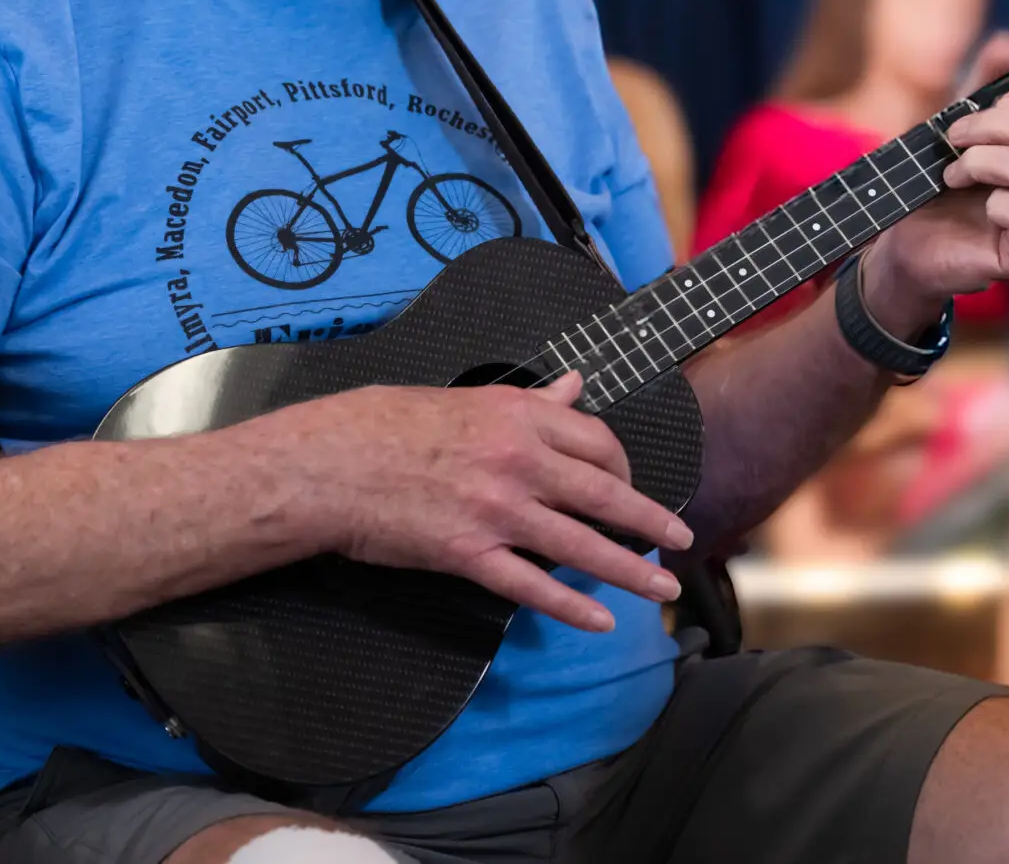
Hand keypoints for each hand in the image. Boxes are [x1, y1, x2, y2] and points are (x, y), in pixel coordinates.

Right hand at [290, 375, 691, 631]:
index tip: (632, 483)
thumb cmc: (388, 424)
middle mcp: (518, 461)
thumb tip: (574, 387)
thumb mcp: (468, 398)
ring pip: (580, 543)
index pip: (596, 441)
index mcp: (518, 416)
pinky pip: (532, 585)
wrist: (329, 463)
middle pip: (604, 493)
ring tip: (662, 588)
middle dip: (650, 519)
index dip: (624, 465)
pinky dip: (570, 606)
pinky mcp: (468, 555)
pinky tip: (600, 621)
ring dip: (629, 569)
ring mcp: (496, 511)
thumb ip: (530, 401)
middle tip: (680, 540)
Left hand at [866, 35, 1008, 333]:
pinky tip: (981, 208)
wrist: (912, 243)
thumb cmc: (944, 188)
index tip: (995, 104)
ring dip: (983, 162)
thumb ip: (985, 86)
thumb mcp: (962, 128)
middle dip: (993, 126)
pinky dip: (999, 204)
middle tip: (956, 137)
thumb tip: (1006, 44)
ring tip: (954, 174)